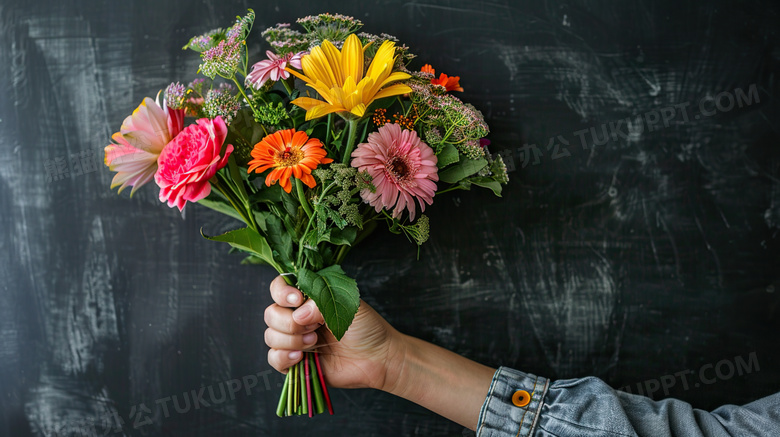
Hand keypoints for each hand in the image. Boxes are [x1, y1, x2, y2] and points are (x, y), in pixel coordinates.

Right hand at [264, 275, 405, 390]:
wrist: (378, 358)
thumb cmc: (367, 328)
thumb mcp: (348, 305)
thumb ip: (321, 303)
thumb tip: (297, 315)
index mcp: (308, 299)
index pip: (279, 287)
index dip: (281, 292)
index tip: (297, 299)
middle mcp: (298, 318)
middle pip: (271, 313)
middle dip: (288, 321)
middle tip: (315, 327)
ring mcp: (296, 340)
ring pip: (270, 336)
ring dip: (291, 340)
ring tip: (315, 342)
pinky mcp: (296, 363)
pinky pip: (274, 359)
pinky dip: (283, 357)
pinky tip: (302, 357)